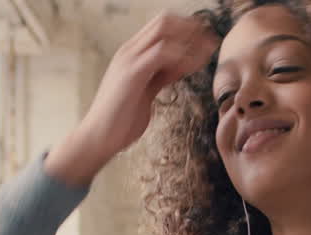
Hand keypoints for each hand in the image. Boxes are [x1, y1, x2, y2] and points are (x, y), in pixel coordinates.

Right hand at [45, 12, 219, 185]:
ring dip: (191, 38)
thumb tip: (183, 64)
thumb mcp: (147, 91)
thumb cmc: (121, 119)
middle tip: (212, 40)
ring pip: (164, 31)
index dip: (186, 28)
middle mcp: (129, 51)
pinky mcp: (132, 72)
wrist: (98, 137)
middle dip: (192, 27)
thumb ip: (162, 75)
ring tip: (210, 49)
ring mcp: (129, 59)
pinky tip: (196, 64)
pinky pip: (163, 53)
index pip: (161, 26)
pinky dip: (183, 56)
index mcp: (132, 53)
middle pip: (164, 21)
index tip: (206, 39)